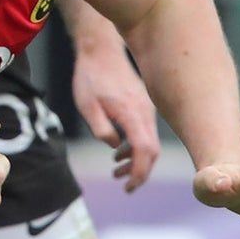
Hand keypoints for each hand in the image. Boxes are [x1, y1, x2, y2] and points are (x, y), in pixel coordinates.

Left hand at [71, 31, 160, 191]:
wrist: (100, 51)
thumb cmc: (91, 78)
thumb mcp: (87, 107)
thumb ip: (102, 130)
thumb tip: (116, 147)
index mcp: (132, 113)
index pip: (144, 151)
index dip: (139, 173)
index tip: (129, 187)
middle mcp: (145, 112)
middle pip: (152, 151)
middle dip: (140, 172)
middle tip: (124, 186)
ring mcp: (146, 109)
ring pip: (149, 142)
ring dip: (136, 160)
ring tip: (116, 171)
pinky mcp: (143, 106)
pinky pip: (145, 132)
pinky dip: (135, 146)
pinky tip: (119, 150)